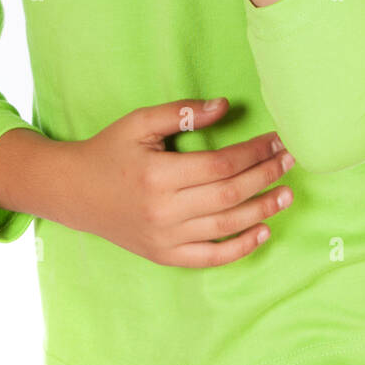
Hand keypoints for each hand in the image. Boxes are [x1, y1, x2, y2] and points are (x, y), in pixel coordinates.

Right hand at [62, 98, 295, 267]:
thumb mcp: (139, 122)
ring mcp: (165, 238)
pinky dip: (240, 248)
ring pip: (226, 227)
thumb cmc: (109, 150)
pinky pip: (210, 258)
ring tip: (287, 195)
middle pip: (229, 195)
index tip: (276, 139)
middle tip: (290, 161)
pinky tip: (262, 232)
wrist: (74, 192)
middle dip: (266, 176)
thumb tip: (226, 106)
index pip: (221, 165)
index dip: (254, 152)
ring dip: (262, 210)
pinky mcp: (164, 255)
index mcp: (158, 175)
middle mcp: (164, 210)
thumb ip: (182, 113)